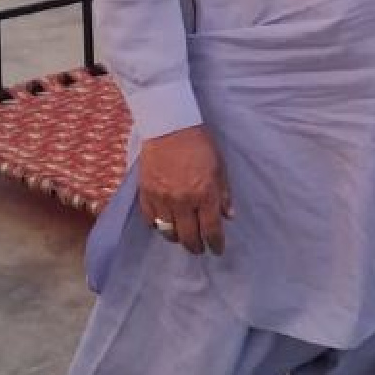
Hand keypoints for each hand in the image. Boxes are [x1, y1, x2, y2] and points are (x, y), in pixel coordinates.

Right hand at [138, 125, 232, 255]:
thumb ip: (224, 193)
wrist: (169, 126)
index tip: (217, 249)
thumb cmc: (199, 143)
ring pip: (168, 232)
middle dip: (196, 246)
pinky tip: (164, 223)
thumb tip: (229, 216)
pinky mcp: (145, 194)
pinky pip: (150, 220)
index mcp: (204, 193)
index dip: (215, 244)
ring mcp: (162, 199)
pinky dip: (157, 225)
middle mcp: (183, 201)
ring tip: (182, 236)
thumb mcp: (220, 166)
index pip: (211, 230)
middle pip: (189, 237)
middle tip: (200, 248)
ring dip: (177, 238)